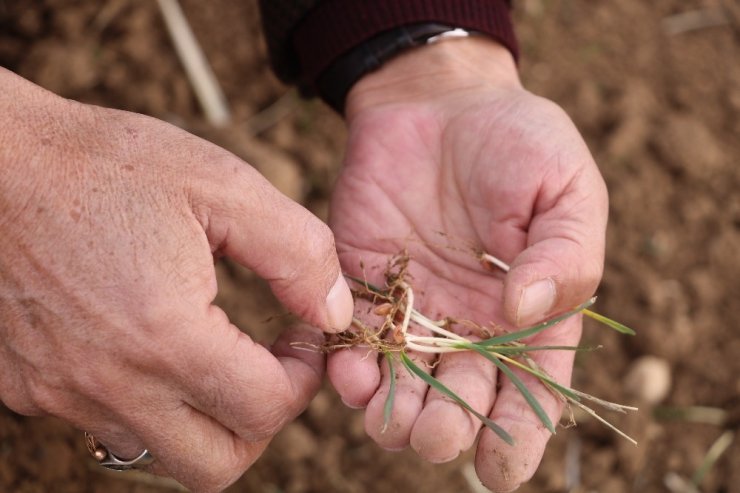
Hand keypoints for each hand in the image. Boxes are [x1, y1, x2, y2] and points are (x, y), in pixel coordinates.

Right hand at [0, 68, 352, 491]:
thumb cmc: (110, 164)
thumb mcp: (222, 186)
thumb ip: (298, 253)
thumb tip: (336, 314)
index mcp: (164, 336)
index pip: (265, 408)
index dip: (305, 377)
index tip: (304, 335)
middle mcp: (108, 383)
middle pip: (216, 464)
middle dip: (262, 421)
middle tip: (270, 365)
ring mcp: (61, 393)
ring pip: (159, 452)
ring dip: (205, 417)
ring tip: (216, 354)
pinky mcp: (29, 386)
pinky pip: (107, 423)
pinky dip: (148, 402)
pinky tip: (153, 345)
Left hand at [328, 39, 607, 490]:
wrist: (438, 100)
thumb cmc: (517, 139)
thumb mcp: (566, 188)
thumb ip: (562, 254)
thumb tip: (523, 313)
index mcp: (529, 314)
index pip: (529, 392)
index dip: (518, 438)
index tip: (502, 471)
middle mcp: (469, 324)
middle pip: (460, 401)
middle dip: (447, 431)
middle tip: (436, 436)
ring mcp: (413, 310)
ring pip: (402, 385)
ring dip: (393, 413)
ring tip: (388, 419)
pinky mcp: (362, 285)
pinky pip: (352, 340)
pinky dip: (347, 365)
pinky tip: (348, 373)